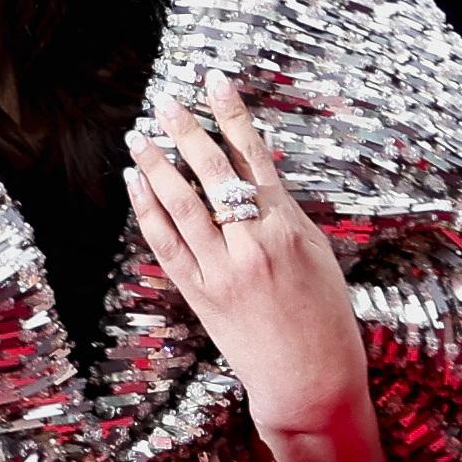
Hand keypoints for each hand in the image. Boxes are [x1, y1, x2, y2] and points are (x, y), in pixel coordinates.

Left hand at [125, 74, 368, 434]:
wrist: (310, 381)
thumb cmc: (325, 316)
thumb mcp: (317, 253)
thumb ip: (284, 212)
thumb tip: (256, 169)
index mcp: (286, 227)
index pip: (254, 155)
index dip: (232, 113)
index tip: (215, 80)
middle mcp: (251, 242)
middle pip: (212, 171)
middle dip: (186, 130)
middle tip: (165, 101)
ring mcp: (221, 268)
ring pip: (180, 203)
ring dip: (156, 164)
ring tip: (139, 136)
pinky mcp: (198, 291)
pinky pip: (165, 241)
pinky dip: (147, 209)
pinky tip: (136, 183)